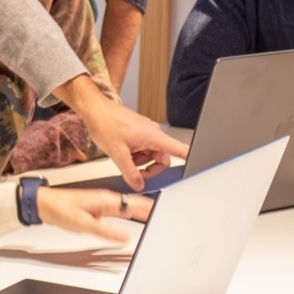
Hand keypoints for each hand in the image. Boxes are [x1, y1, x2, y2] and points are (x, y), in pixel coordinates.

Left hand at [31, 186, 153, 243]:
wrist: (45, 204)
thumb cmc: (60, 208)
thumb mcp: (84, 224)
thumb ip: (106, 231)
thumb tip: (125, 237)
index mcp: (106, 200)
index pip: (135, 203)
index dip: (151, 208)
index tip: (165, 211)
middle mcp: (106, 200)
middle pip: (133, 204)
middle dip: (150, 209)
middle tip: (166, 215)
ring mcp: (102, 204)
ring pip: (126, 208)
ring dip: (140, 212)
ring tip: (155, 217)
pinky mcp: (97, 209)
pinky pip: (118, 212)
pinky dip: (128, 215)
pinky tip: (132, 220)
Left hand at [53, 75, 188, 190]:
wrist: (94, 110)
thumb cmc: (105, 123)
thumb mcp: (117, 154)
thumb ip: (130, 172)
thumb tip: (138, 184)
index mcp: (153, 136)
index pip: (179, 149)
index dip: (190, 158)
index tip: (198, 167)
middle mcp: (152, 133)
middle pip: (162, 158)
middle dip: (149, 168)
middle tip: (134, 173)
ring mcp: (146, 132)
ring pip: (150, 155)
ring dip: (139, 161)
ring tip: (123, 157)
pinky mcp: (138, 132)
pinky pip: (143, 148)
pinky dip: (135, 154)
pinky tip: (123, 151)